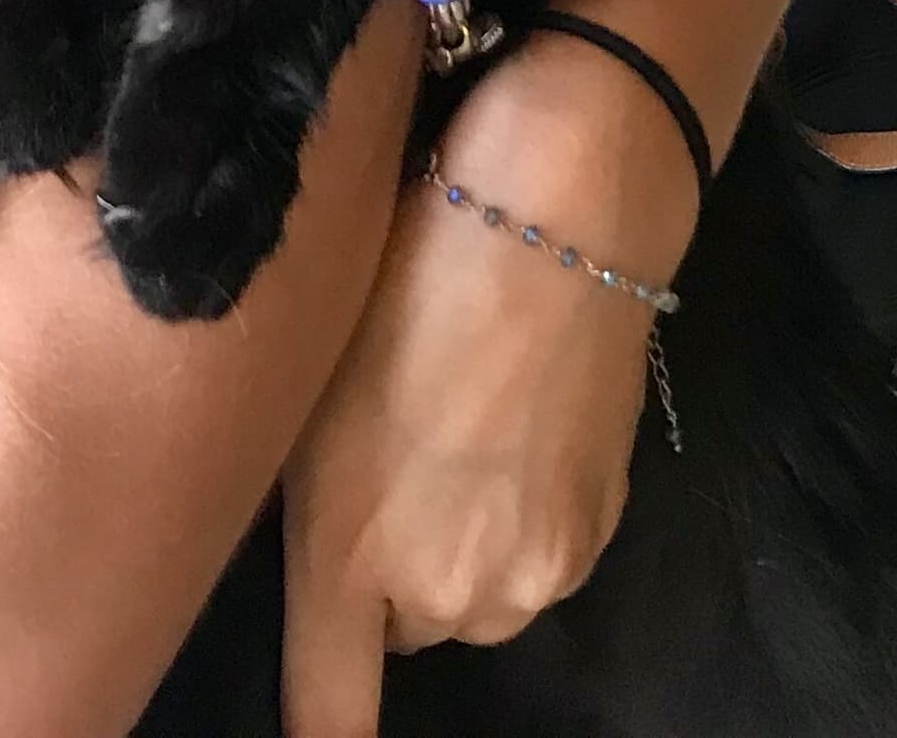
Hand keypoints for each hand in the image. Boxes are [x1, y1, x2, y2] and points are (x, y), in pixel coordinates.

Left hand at [273, 49, 697, 733]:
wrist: (561, 211)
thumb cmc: (404, 277)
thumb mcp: (312, 390)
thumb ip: (305, 504)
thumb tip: (300, 548)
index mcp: (350, 561)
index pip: (328, 718)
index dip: (316, 737)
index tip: (314, 720)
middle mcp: (447, 596)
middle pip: (404, 626)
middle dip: (390, 570)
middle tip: (390, 456)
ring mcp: (533, 573)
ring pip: (473, 594)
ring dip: (458, 546)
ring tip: (461, 426)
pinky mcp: (596, 535)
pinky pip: (534, 558)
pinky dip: (521, 517)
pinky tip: (519, 421)